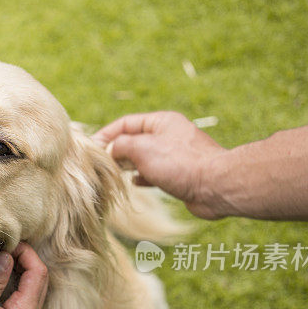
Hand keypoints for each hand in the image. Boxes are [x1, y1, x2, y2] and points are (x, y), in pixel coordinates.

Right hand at [0, 243, 48, 308]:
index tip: (5, 243)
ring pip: (33, 288)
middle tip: (1, 246)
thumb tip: (6, 256)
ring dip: (20, 270)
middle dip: (25, 258)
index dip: (26, 253)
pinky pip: (25, 299)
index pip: (38, 273)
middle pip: (40, 279)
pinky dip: (16, 283)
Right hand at [92, 111, 227, 218]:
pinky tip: (135, 182)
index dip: (107, 134)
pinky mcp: (179, 174)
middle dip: (116, 151)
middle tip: (100, 164)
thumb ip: (121, 145)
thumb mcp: (142, 148)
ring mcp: (175, 155)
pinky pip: (154, 172)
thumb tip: (110, 149)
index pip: (126, 123)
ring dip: (128, 165)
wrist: (215, 186)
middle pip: (134, 140)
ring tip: (114, 174)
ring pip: (144, 157)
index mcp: (161, 122)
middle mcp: (169, 135)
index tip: (92, 148)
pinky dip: (143, 176)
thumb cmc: (180, 163)